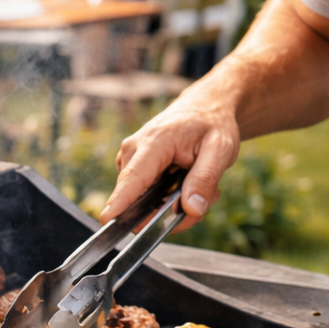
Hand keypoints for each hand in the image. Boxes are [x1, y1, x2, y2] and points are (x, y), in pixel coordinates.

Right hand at [99, 81, 239, 231]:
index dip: (120, 202)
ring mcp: (131, 158)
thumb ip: (205, 179)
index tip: (107, 222)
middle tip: (208, 196)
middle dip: (175, 210)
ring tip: (202, 184)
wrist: (205, 106)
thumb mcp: (221, 148)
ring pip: (145, 203)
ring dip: (176, 204)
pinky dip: (170, 198)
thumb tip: (191, 209)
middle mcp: (134, 149)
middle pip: (140, 200)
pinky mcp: (134, 167)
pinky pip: (147, 197)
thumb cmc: (213, 123)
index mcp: (155, 141)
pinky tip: (189, 182)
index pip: (133, 177)